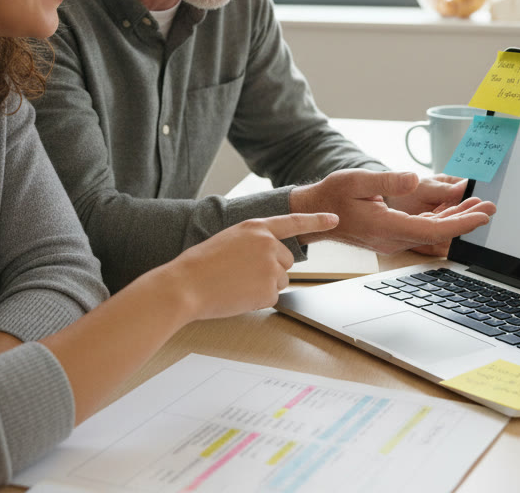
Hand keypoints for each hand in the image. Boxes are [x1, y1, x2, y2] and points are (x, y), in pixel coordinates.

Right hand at [161, 212, 337, 320]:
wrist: (186, 285)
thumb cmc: (200, 264)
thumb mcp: (229, 239)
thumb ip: (253, 241)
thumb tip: (270, 254)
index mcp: (256, 227)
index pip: (294, 221)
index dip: (316, 220)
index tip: (334, 219)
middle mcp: (268, 244)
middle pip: (286, 260)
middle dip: (270, 269)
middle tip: (241, 273)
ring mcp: (271, 267)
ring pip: (280, 280)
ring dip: (263, 284)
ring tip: (235, 283)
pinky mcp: (269, 290)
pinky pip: (272, 297)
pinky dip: (257, 299)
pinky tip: (238, 295)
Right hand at [289, 169, 494, 253]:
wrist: (314, 213)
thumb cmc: (333, 195)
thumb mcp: (357, 180)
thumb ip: (387, 181)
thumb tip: (413, 178)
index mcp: (386, 227)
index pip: (432, 230)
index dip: (460, 224)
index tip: (482, 216)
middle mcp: (392, 238)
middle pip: (437, 233)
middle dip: (466, 221)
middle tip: (490, 207)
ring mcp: (392, 239)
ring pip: (431, 232)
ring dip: (455, 220)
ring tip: (478, 205)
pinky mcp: (391, 234)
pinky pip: (422, 230)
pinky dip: (441, 220)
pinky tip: (453, 210)